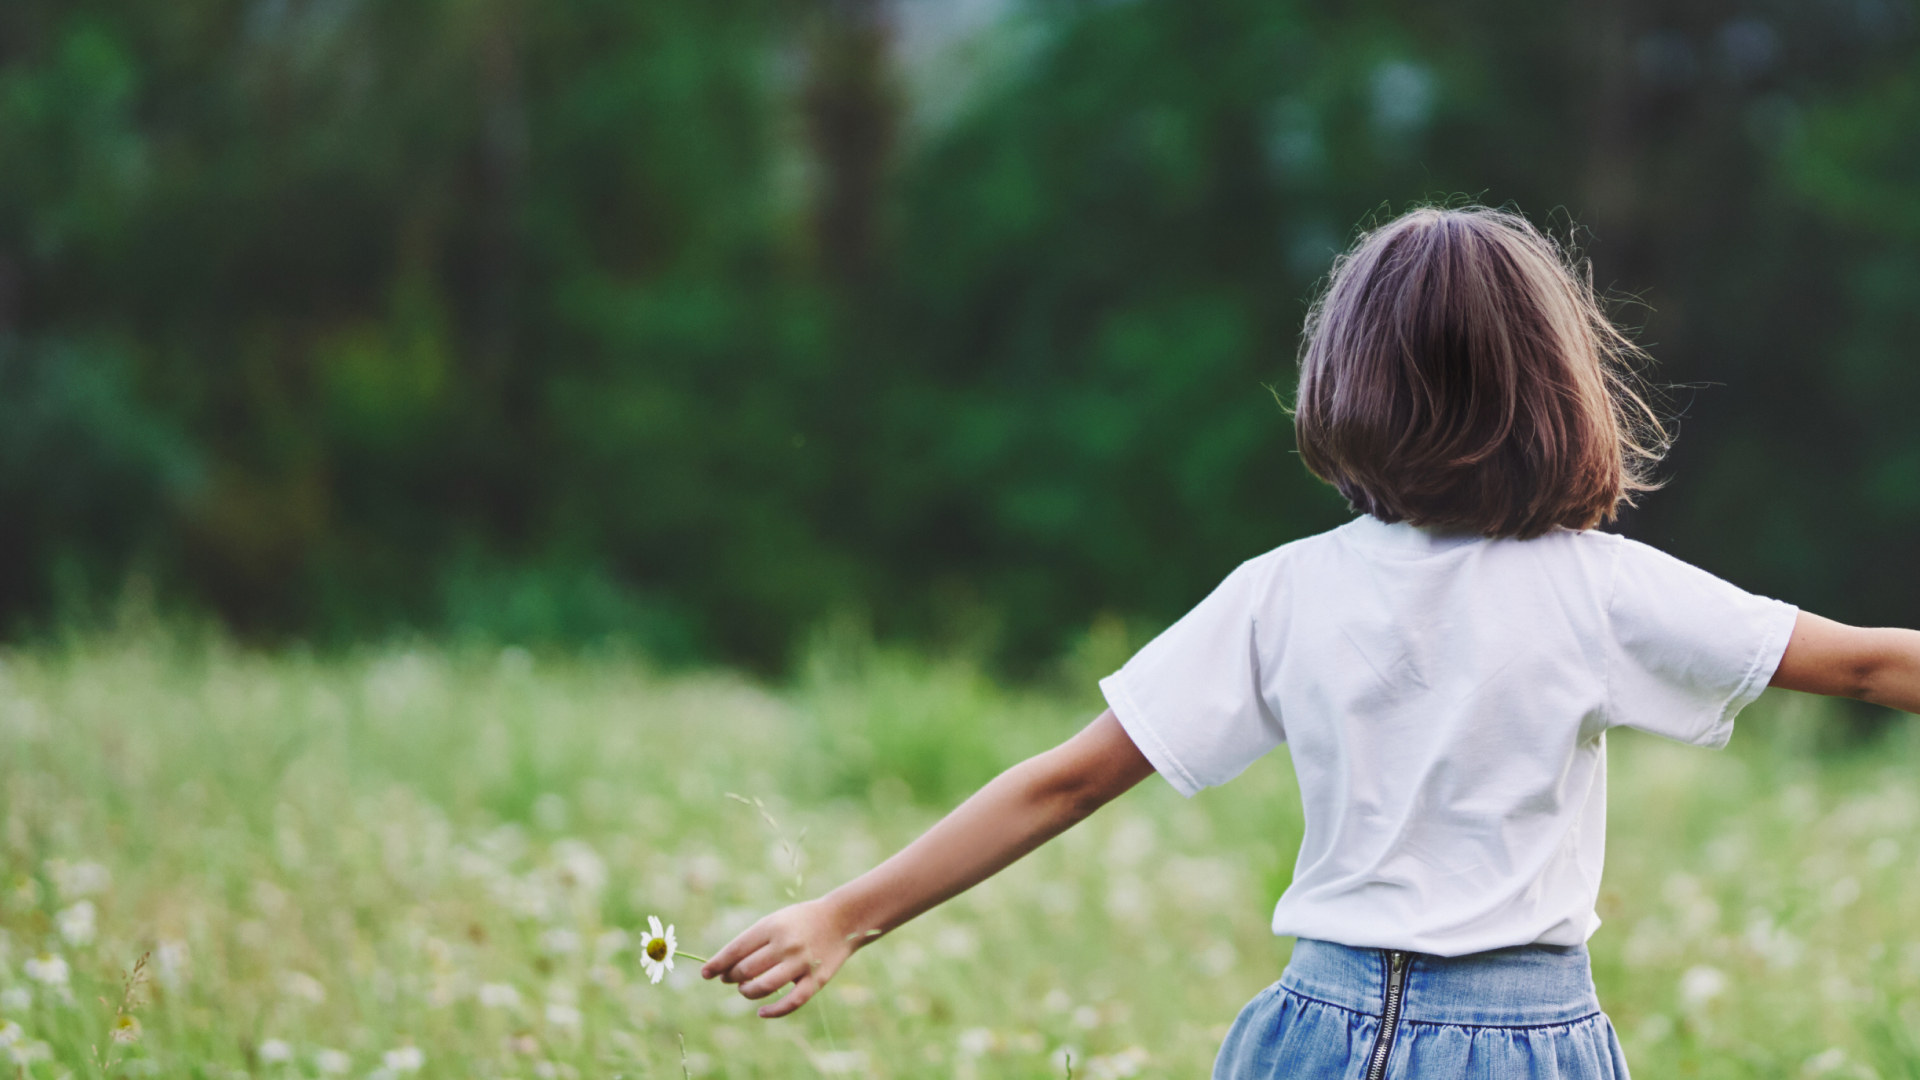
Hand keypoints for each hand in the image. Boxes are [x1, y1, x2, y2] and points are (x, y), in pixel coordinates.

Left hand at [700, 898, 863, 1017]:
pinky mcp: (816, 979)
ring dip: (748, 992)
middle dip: (732, 977)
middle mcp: (785, 944)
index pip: (736, 949)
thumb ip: (752, 941)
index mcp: (772, 926)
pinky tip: (761, 1012)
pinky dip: (774, 1011)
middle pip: (747, 969)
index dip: (718, 963)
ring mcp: (802, 962)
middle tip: (730, 979)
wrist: (843, 919)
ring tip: (745, 989)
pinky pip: (792, 1002)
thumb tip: (724, 967)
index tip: (706, 973)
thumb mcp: (775, 921)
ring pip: (764, 986)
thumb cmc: (801, 921)